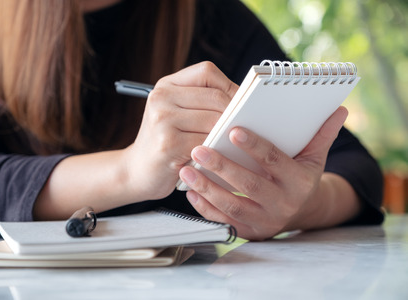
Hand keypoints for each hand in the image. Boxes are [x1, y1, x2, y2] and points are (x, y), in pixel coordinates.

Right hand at [124, 62, 237, 199]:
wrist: (136, 172)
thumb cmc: (165, 143)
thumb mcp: (177, 115)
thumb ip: (203, 104)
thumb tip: (245, 104)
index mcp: (166, 86)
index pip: (207, 72)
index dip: (229, 86)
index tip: (242, 103)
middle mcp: (161, 97)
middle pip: (215, 97)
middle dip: (235, 113)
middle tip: (246, 127)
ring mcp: (162, 119)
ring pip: (214, 120)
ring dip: (229, 134)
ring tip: (236, 143)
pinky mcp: (167, 144)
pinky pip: (206, 143)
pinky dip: (218, 151)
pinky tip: (221, 157)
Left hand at [179, 106, 352, 239]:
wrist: (300, 212)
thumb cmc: (301, 178)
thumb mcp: (314, 158)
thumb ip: (322, 135)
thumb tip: (339, 110)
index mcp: (299, 182)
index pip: (274, 161)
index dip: (254, 146)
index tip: (232, 130)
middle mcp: (282, 204)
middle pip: (249, 185)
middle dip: (222, 167)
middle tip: (198, 150)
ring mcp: (264, 222)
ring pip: (232, 207)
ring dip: (207, 188)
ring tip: (187, 169)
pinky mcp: (249, 232)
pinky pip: (223, 222)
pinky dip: (205, 208)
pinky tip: (191, 191)